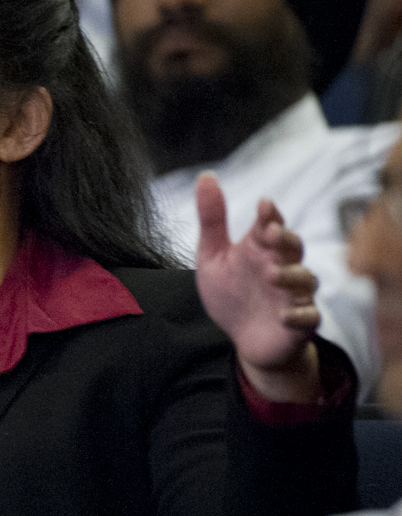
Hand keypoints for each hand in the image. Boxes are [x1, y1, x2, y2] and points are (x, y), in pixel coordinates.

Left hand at [194, 174, 322, 402]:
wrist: (245, 339)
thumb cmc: (232, 293)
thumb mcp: (213, 256)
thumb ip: (212, 220)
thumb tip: (206, 176)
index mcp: (261, 249)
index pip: (272, 225)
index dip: (271, 214)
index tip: (263, 205)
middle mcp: (282, 267)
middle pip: (294, 247)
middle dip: (285, 238)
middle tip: (270, 234)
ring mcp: (294, 295)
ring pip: (305, 280)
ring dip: (291, 275)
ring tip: (271, 274)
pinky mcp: (299, 323)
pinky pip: (309, 317)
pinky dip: (299, 315)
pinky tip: (284, 314)